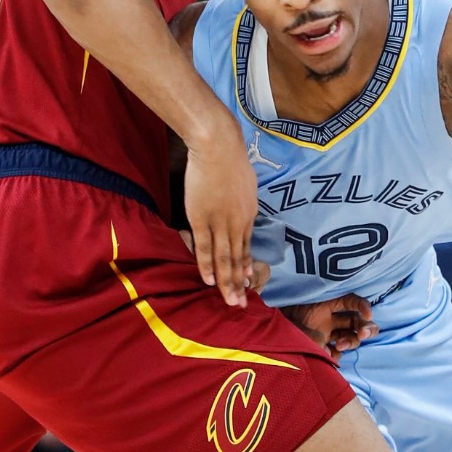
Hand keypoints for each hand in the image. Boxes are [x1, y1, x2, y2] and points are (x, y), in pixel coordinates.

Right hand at [182, 125, 257, 306]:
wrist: (218, 148)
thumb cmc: (231, 159)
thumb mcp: (246, 183)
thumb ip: (244, 201)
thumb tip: (242, 209)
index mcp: (248, 215)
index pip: (247, 246)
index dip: (246, 266)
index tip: (249, 282)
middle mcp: (237, 223)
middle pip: (238, 258)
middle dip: (240, 283)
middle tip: (242, 304)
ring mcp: (220, 223)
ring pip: (224, 258)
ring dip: (227, 282)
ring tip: (229, 301)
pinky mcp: (201, 220)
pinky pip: (204, 248)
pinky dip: (206, 266)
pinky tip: (209, 282)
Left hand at [280, 294, 378, 361]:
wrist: (263, 336)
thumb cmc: (279, 318)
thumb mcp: (296, 310)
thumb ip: (314, 314)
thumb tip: (333, 319)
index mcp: (325, 304)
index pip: (351, 301)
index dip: (362, 306)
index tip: (366, 315)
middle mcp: (329, 319)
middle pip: (357, 322)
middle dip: (366, 328)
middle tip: (362, 335)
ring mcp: (326, 335)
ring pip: (351, 338)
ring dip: (352, 342)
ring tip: (340, 346)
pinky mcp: (320, 349)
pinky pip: (336, 354)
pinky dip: (336, 355)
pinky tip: (328, 355)